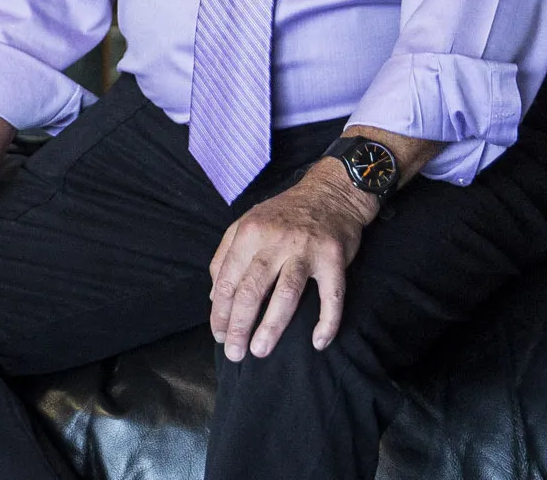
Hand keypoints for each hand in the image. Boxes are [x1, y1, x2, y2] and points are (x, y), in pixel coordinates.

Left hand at [208, 162, 379, 359]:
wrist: (331, 192)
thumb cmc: (284, 214)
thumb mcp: (246, 224)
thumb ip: (225, 256)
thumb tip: (213, 296)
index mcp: (249, 233)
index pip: (227, 279)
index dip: (220, 311)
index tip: (218, 335)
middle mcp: (275, 240)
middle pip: (252, 289)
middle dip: (239, 325)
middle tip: (234, 353)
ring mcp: (306, 249)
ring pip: (286, 294)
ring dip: (271, 326)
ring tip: (260, 350)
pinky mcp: (334, 258)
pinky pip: (331, 295)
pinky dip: (327, 321)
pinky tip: (318, 342)